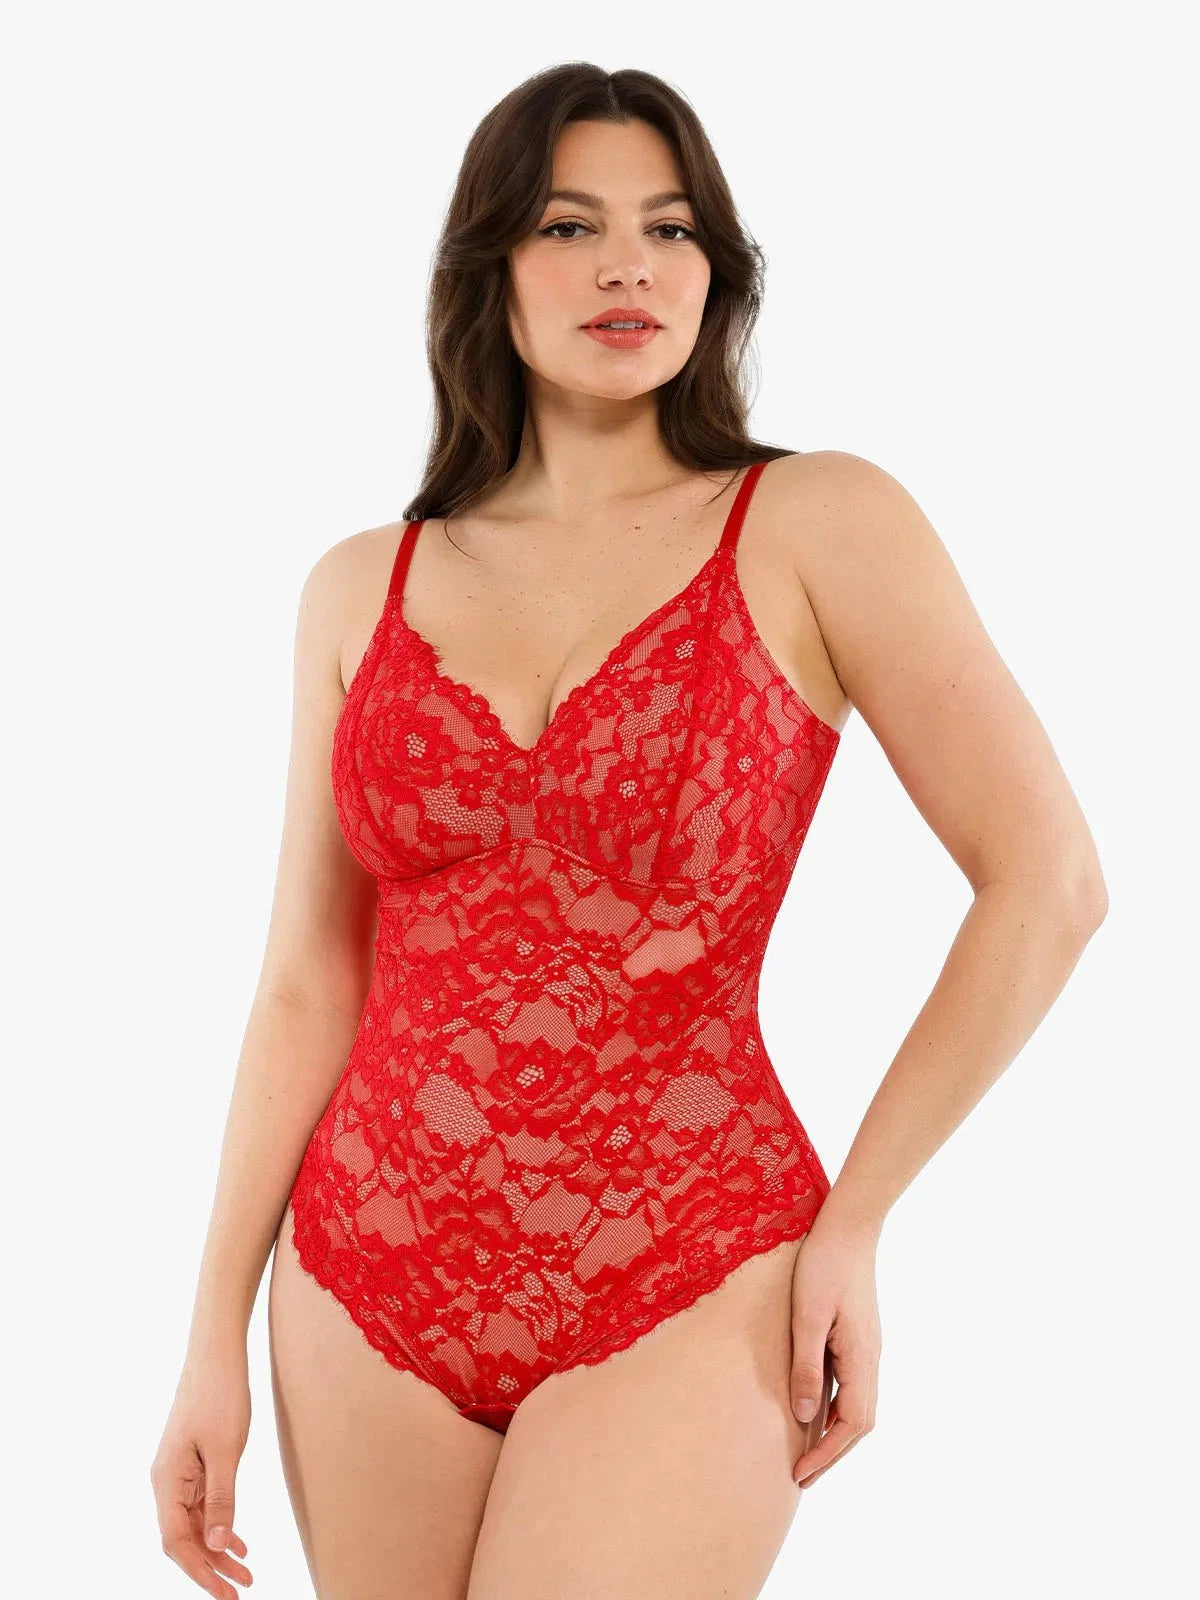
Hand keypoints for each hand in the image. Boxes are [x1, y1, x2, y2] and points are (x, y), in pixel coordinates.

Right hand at [150, 1347, 253, 1595]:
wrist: (217, 1352)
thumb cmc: (220, 1394)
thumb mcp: (225, 1450)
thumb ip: (221, 1498)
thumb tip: (218, 1544)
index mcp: (166, 1481)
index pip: (177, 1542)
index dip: (200, 1572)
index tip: (225, 1594)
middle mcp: (166, 1481)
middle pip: (184, 1538)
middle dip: (210, 1567)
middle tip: (240, 1590)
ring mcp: (179, 1472)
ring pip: (194, 1523)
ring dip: (218, 1548)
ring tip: (246, 1572)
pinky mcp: (194, 1461)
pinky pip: (202, 1504)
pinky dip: (220, 1524)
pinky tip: (238, 1542)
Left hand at [788, 1211, 881, 1488]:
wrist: (847, 1225)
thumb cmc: (824, 1265)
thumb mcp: (807, 1316)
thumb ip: (806, 1366)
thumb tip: (804, 1417)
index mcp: (861, 1358)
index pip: (852, 1424)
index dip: (828, 1454)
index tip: (800, 1474)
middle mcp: (870, 1359)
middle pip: (859, 1422)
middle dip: (832, 1454)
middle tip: (800, 1477)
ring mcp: (865, 1348)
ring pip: (856, 1405)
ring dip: (833, 1433)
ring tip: (804, 1453)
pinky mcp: (856, 1337)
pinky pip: (849, 1385)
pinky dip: (832, 1407)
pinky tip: (811, 1409)